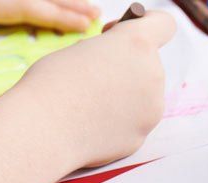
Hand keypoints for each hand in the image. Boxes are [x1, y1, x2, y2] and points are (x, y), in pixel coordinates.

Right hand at [13, 11, 174, 167]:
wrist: (43, 130)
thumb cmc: (52, 83)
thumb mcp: (82, 49)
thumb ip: (110, 51)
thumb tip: (118, 61)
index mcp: (137, 44)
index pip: (164, 24)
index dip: (146, 23)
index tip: (120, 32)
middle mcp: (153, 74)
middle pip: (148, 63)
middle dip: (126, 64)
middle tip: (96, 72)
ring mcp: (152, 108)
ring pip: (144, 94)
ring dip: (125, 93)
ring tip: (91, 101)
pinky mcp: (143, 134)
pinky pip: (134, 120)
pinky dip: (119, 119)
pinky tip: (93, 122)